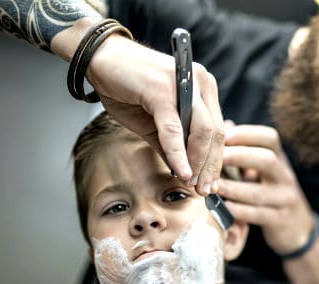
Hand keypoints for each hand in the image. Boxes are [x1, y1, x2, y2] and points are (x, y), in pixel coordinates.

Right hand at [86, 35, 223, 194]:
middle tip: (204, 190)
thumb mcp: (153, 123)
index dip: (215, 161)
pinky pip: (174, 128)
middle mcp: (200, 82)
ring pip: (202, 131)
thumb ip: (171, 145)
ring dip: (198, 162)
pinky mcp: (163, 89)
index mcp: (202, 89)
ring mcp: (184, 83)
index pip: (218, 131)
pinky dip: (178, 153)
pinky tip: (180, 171)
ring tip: (191, 183)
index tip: (209, 184)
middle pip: (216, 133)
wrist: (100, 58)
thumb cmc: (126, 87)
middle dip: (210, 166)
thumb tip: (185, 173)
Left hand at [218, 124, 315, 254]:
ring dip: (232, 188)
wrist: (297, 228)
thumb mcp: (262, 172)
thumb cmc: (270, 193)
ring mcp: (285, 199)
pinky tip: (222, 207)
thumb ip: (244, 153)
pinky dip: (237, 210)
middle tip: (214, 159)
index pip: (269, 138)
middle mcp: (285, 176)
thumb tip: (223, 126)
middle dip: (238, 157)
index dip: (246, 134)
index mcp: (280, 160)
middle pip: (266, 160)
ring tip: (212, 186)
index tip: (223, 136)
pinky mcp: (279, 220)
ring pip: (258, 192)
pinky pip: (256, 215)